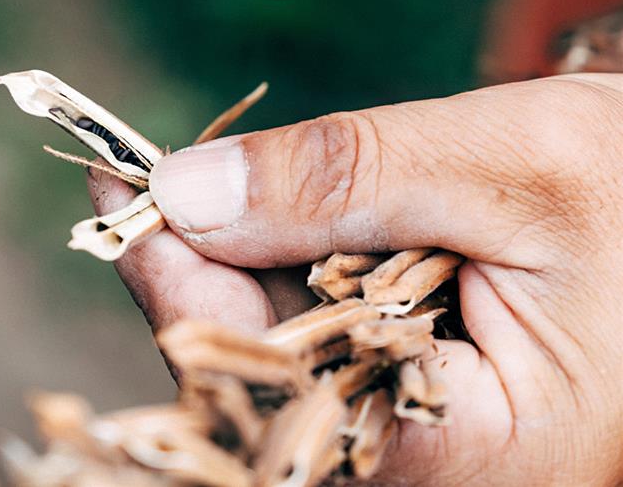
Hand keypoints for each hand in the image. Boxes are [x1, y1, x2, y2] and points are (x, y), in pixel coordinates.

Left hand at [88, 74, 622, 484]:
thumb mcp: (509, 169)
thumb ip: (345, 180)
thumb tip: (184, 188)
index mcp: (465, 451)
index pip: (269, 380)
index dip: (178, 285)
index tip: (117, 193)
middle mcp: (422, 462)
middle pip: (254, 371)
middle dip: (185, 265)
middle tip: (124, 175)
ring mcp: (408, 426)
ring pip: (272, 348)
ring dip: (219, 259)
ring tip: (168, 180)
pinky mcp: (401, 382)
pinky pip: (308, 331)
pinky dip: (268, 262)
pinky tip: (240, 207)